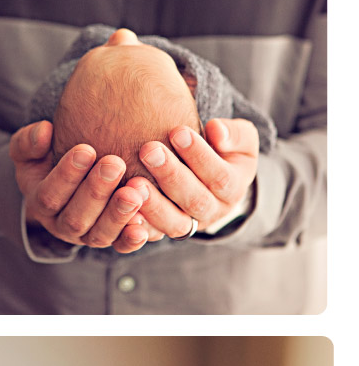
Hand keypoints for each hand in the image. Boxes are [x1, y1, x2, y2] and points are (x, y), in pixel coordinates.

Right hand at [10, 117, 169, 253]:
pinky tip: (143, 228)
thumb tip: (44, 132)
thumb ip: (29, 142)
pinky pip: (121, 246)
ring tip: (134, 193)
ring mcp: (88, 236)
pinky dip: (131, 240)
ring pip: (100, 234)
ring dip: (117, 215)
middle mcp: (62, 225)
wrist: (76, 178)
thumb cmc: (51, 158)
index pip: (49, 194)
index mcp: (40, 202)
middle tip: (115, 164)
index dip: (66, 175)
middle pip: (76, 217)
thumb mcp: (32, 150)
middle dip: (96, 191)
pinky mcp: (112, 240)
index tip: (86, 149)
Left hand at [135, 118, 259, 237]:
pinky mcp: (166, 230)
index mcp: (234, 189)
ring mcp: (191, 225)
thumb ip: (233, 134)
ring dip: (154, 205)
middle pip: (196, 200)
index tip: (177, 131)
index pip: (219, 176)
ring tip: (133, 183)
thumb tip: (216, 130)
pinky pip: (154, 234)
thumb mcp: (241, 139)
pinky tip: (124, 211)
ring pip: (175, 223)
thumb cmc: (223, 148)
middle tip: (149, 151)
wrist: (210, 175)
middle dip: (171, 176)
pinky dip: (139, 225)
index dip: (199, 155)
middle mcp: (215, 211)